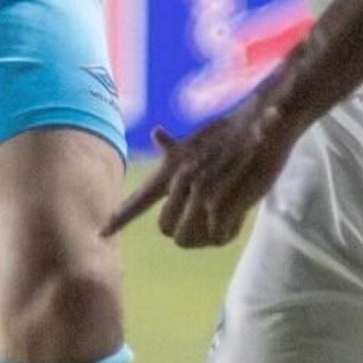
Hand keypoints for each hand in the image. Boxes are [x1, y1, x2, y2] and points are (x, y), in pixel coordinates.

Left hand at [106, 97, 300, 248]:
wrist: (262, 125)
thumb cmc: (233, 133)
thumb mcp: (197, 137)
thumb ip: (175, 147)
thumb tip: (158, 133)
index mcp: (172, 169)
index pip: (139, 199)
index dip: (118, 218)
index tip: (100, 233)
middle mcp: (181, 181)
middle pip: (165, 228)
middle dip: (181, 233)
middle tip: (202, 221)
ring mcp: (201, 194)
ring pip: (188, 238)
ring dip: (204, 237)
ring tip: (221, 221)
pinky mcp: (223, 203)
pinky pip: (218, 236)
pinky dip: (227, 233)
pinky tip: (236, 218)